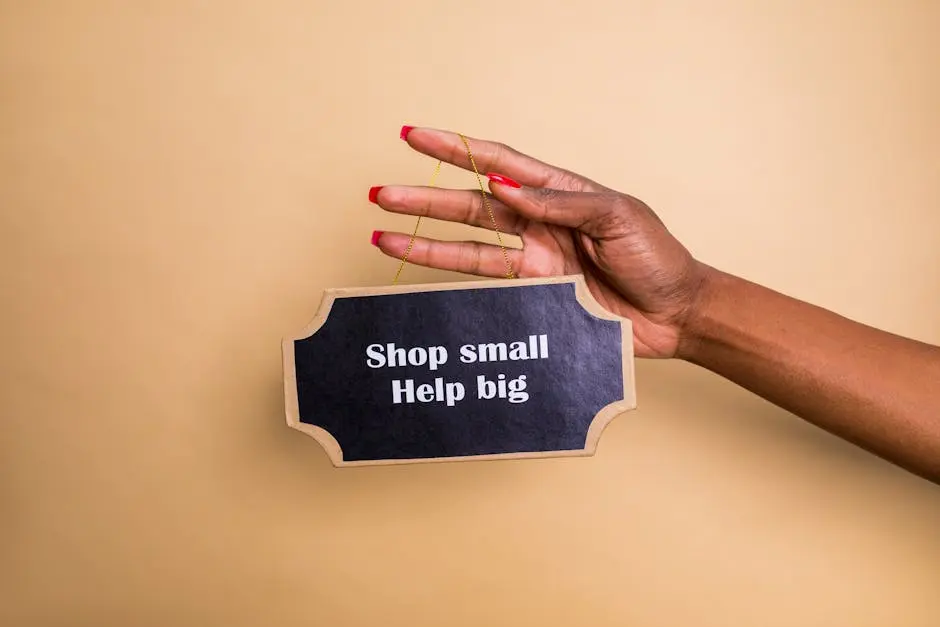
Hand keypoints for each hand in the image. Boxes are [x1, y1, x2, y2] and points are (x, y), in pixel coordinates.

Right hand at [370, 127, 709, 358]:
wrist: (675, 313)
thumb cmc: (657, 256)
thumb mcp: (616, 216)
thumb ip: (559, 203)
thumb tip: (504, 188)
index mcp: (560, 191)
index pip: (498, 163)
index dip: (455, 148)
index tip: (414, 136)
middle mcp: (540, 222)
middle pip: (471, 205)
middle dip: (426, 198)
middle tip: (382, 192)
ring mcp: (534, 259)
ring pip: (469, 245)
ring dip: (426, 240)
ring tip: (384, 232)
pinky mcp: (535, 294)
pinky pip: (488, 283)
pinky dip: (456, 279)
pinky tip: (424, 273)